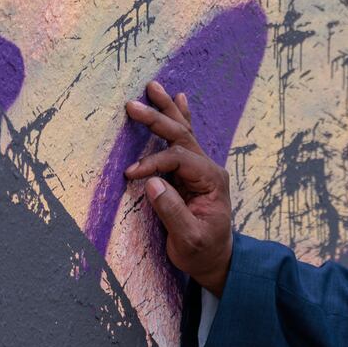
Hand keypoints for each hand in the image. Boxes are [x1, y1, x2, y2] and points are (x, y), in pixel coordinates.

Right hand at [123, 80, 233, 296]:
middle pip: (181, 137)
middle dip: (157, 119)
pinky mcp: (192, 172)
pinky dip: (180, 118)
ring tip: (154, 86)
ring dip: (166, 110)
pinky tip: (179, 98)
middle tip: (132, 105)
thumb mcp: (189, 239)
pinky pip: (185, 140)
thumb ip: (172, 212)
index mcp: (212, 182)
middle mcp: (209, 169)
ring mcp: (202, 168)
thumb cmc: (203, 252)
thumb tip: (151, 183)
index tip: (130, 174)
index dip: (153, 163)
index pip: (179, 160)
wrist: (216, 260)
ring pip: (183, 132)